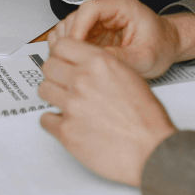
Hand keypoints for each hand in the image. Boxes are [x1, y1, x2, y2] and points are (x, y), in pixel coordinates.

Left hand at [39, 38, 175, 186]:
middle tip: (63, 83)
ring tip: (68, 104)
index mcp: (99, 62)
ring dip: (53, 96)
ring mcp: (72, 105)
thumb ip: (102, 65)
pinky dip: (53, 121)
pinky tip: (67, 123)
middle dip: (55, 74)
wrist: (151, 150)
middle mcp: (82, 80)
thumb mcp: (129, 75)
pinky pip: (45, 119)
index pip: (62, 45)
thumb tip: (82, 64)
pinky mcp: (66, 131)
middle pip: (49, 66)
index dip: (61, 53)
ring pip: (44, 89)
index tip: (63, 61)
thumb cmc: (146, 117)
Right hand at [47, 0, 194, 78]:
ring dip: (68, 43)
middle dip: (70, 38)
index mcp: (122, 6)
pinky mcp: (95, 29)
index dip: (78, 28)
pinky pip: (75, 34)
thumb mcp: (145, 58)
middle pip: (76, 15)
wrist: (169, 43)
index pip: (90, 9)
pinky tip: (75, 60)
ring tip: (72, 63)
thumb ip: (121, 59)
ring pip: (71, 24)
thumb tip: (95, 63)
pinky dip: (71, 46)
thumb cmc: (162, 45)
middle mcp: (108, 7)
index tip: (74, 48)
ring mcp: (100, 17)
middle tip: (70, 60)